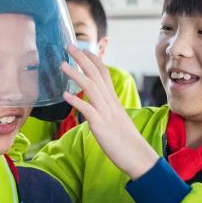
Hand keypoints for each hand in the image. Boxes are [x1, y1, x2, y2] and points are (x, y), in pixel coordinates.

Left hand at [61, 45, 158, 179]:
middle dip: (82, 59)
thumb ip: (105, 110)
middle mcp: (110, 103)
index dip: (93, 60)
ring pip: (91, 88)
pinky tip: (64, 95)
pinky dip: (76, 101)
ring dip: (76, 75)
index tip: (82, 49)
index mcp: (113, 100)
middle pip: (96, 75)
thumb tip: (93, 108)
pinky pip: (88, 110)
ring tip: (62, 65)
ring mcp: (106, 113)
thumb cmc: (126, 141)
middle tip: (69, 46)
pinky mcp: (101, 126)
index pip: (104, 73)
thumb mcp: (115, 120)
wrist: (138, 156)